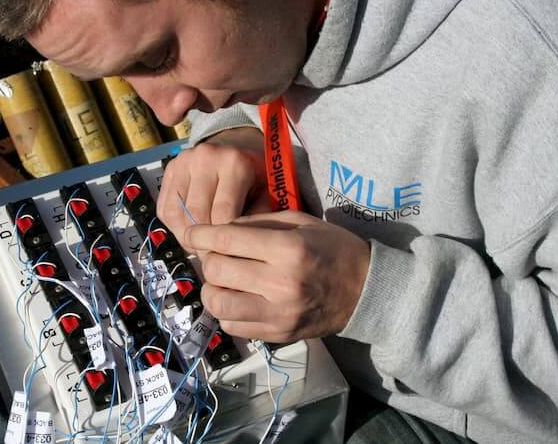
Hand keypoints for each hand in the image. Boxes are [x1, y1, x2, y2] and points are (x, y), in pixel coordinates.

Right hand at [157, 127, 269, 251]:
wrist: (236, 143)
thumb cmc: (254, 172)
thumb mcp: (267, 192)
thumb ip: (258, 217)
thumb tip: (239, 249)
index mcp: (235, 164)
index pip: (223, 214)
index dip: (222, 241)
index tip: (227, 256)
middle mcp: (206, 158)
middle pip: (196, 215)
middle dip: (202, 242)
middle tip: (210, 257)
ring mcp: (184, 162)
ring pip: (176, 214)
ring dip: (186, 236)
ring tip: (199, 246)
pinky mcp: (170, 169)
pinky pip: (165, 208)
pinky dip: (174, 226)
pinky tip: (189, 231)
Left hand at [184, 210, 370, 341]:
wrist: (365, 289)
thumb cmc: (333, 248)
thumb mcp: (300, 222)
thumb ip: (258, 223)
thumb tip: (219, 230)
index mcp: (288, 250)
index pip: (227, 240)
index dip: (201, 234)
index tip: (192, 233)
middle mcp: (280, 284)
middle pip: (217, 271)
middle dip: (209, 259)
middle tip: (217, 255)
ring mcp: (279, 314)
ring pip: (218, 303)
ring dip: (213, 288)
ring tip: (225, 280)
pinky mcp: (277, 334)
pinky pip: (233, 326)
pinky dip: (228, 310)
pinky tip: (239, 298)